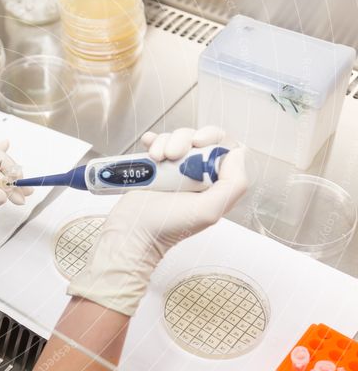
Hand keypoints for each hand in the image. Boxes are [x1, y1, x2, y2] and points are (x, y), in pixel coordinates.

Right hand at [67, 127, 247, 315]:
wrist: (132, 232)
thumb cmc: (168, 228)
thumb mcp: (209, 211)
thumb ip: (233, 184)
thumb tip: (237, 152)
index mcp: (214, 183)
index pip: (223, 148)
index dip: (212, 139)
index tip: (197, 144)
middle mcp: (196, 175)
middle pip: (198, 139)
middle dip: (184, 139)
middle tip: (172, 154)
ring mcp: (173, 170)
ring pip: (176, 138)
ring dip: (165, 141)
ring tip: (156, 158)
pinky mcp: (152, 168)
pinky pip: (156, 144)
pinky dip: (153, 140)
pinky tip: (148, 146)